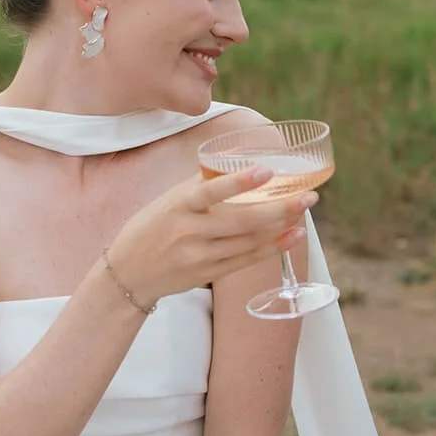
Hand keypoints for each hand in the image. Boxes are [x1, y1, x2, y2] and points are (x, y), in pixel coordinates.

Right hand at [107, 167, 312, 303]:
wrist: (127, 273)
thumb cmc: (150, 228)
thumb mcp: (168, 200)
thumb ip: (200, 184)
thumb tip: (238, 161)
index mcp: (178, 206)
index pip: (210, 191)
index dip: (239, 182)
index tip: (267, 170)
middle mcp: (189, 232)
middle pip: (243, 221)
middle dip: (280, 208)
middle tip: (309, 196)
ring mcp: (200, 256)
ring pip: (250, 241)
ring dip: (282, 225)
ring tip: (303, 208)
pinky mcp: (209, 273)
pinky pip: (247, 260)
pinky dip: (273, 248)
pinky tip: (293, 235)